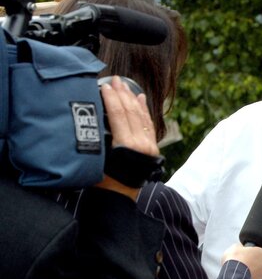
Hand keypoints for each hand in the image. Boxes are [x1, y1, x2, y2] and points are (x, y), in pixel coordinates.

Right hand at [95, 76, 159, 199]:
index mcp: (126, 145)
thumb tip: (93, 115)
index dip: (111, 98)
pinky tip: (140, 98)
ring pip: (141, 116)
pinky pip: (149, 124)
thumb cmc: (102, 181)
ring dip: (133, 99)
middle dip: (122, 94)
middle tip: (114, 80)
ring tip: (125, 85)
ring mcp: (149, 145)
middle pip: (131, 112)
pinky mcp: (152, 148)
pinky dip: (144, 110)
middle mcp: (141, 143)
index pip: (118, 114)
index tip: (104, 85)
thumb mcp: (96, 158)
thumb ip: (99, 137)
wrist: (119, 199)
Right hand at [222, 243, 261, 278]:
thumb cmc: (234, 262)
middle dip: (253, 268)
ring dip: (252, 278)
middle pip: (261, 267)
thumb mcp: (235, 247)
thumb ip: (242, 247)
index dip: (252, 256)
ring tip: (241, 278)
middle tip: (243, 268)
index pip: (260, 254)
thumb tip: (241, 247)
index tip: (246, 258)